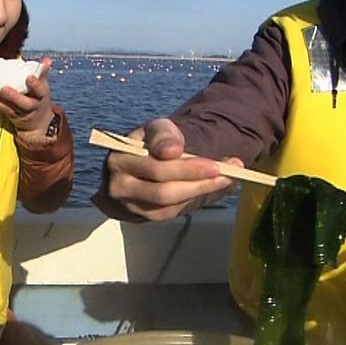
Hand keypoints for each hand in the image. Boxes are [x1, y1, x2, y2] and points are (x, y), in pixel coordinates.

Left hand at [0, 56, 55, 140]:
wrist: (38, 121)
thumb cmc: (38, 97)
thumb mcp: (43, 86)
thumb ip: (42, 72)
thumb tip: (47, 59)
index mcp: (41, 95)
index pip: (41, 89)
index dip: (36, 84)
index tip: (29, 78)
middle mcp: (32, 105)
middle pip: (25, 103)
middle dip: (15, 96)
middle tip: (5, 89)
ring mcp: (21, 112)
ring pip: (11, 107)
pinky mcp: (11, 114)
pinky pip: (2, 108)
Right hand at [101, 118, 237, 220]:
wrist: (140, 168)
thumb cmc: (152, 145)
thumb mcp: (158, 130)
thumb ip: (165, 135)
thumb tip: (173, 151)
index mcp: (122, 153)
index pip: (149, 159)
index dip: (172, 161)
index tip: (192, 156)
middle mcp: (119, 180)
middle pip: (160, 186)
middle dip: (193, 177)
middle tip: (221, 169)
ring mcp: (129, 201)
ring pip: (167, 200)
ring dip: (199, 190)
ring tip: (225, 178)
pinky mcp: (143, 214)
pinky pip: (170, 210)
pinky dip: (193, 198)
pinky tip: (212, 186)